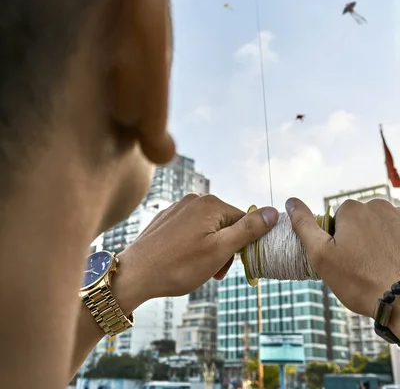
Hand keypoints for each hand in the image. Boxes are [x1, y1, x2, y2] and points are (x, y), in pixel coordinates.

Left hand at [114, 194, 277, 310]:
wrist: (135, 274)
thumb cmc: (178, 265)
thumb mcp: (221, 250)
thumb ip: (249, 230)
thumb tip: (273, 212)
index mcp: (211, 203)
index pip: (243, 220)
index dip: (241, 246)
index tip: (229, 266)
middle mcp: (194, 199)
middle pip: (225, 224)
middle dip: (224, 248)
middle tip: (213, 272)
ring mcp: (177, 207)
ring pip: (207, 229)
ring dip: (209, 249)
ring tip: (197, 269)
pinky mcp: (165, 218)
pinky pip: (189, 230)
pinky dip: (192, 246)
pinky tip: (181, 261)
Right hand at [286, 197, 399, 326]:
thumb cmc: (361, 282)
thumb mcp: (321, 256)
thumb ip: (304, 225)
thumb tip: (291, 202)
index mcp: (351, 209)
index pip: (338, 220)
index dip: (338, 241)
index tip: (345, 260)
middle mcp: (377, 205)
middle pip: (360, 221)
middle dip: (359, 239)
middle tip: (362, 266)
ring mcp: (398, 216)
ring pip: (379, 227)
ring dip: (378, 241)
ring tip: (380, 266)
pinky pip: (396, 232)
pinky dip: (393, 244)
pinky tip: (392, 261)